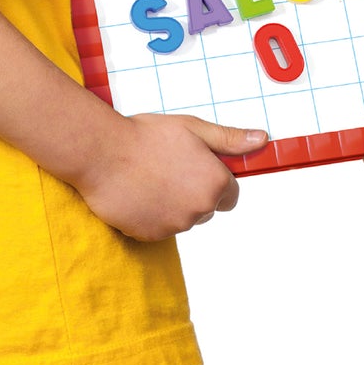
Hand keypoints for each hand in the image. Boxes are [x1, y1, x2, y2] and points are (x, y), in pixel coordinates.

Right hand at [75, 114, 260, 241]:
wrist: (101, 153)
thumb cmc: (145, 135)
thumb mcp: (192, 128)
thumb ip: (230, 139)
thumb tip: (263, 139)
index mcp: (215, 183)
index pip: (230, 194)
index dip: (213, 179)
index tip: (193, 167)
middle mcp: (200, 209)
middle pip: (206, 207)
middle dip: (191, 191)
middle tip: (165, 167)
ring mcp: (175, 225)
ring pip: (182, 218)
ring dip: (171, 204)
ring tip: (147, 178)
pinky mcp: (151, 236)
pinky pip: (158, 228)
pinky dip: (150, 215)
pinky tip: (136, 193)